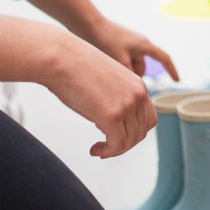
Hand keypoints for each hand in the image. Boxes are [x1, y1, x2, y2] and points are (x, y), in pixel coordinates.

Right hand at [46, 35, 157, 157]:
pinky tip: (94, 149)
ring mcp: (127, 104)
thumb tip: (109, 119)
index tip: (116, 136)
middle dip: (124, 143)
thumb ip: (115, 97)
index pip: (148, 117)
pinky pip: (118, 144)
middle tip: (106, 147)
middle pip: (141, 131)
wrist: (61, 58)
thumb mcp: (106, 81)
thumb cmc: (75, 68)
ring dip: (115, 150)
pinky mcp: (113, 114)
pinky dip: (108, 151)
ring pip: (131, 140)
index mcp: (138, 85)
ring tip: (98, 149)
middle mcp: (138, 94)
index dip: (134, 132)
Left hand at [82, 16, 178, 80]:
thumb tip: (135, 85)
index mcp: (145, 45)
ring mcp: (132, 43)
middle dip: (134, 74)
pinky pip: (126, 59)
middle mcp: (141, 43)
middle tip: (118, 77)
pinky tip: (107, 63)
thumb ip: (130, 74)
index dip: (172, 70)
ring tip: (109, 67)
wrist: (91, 25)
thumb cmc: (106, 41)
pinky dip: (120, 64)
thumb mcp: (119, 60)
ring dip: (125, 69)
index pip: (164, 59)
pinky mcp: (123, 44)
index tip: (177, 81)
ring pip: (134, 64)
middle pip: (144, 65)